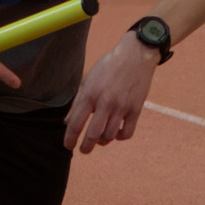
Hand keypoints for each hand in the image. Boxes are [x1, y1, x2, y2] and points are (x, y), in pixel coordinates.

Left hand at [65, 37, 158, 152]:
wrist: (136, 54)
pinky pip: (127, 133)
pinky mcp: (136, 109)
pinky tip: (116, 133)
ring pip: (110, 136)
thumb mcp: (89, 79)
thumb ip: (78, 102)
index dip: (70, 139)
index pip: (76, 123)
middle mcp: (105, 103)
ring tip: (100, 139)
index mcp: (90, 94)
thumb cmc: (109, 65)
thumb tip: (67, 121)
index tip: (68, 146)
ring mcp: (122, 107)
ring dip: (102, 142)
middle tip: (83, 150)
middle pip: (93, 135)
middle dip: (85, 147)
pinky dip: (119, 137)